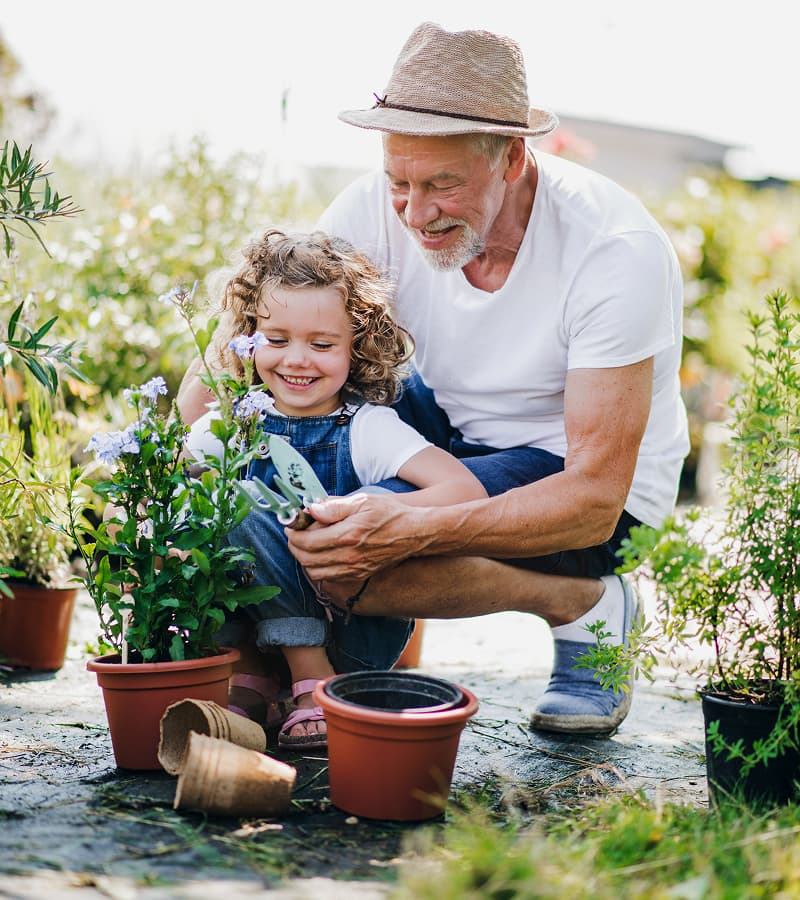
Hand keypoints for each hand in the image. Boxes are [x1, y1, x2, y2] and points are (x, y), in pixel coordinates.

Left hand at [286, 492, 423, 581]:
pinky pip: (328, 577)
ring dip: (305, 559)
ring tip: (308, 543)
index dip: (293, 534)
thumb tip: (311, 509)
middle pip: (306, 559)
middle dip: (295, 546)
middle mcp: (349, 557)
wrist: (415, 534)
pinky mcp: (359, 575)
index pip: (306, 542)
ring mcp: (354, 569)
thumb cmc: (390, 514)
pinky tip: (323, 553)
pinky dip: (318, 567)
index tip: (291, 525)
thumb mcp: (363, 502)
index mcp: (347, 536)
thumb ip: (334, 507)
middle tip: (295, 533)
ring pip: (314, 572)